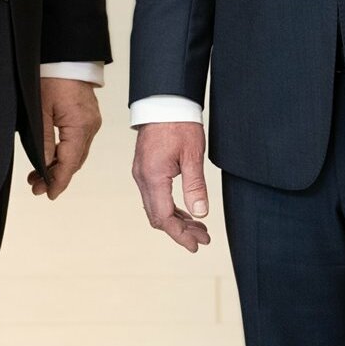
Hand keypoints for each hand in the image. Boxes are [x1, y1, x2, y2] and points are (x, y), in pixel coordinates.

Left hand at [29, 78, 101, 199]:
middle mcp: (91, 126)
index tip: (47, 194)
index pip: (70, 163)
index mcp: (80, 126)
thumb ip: (43, 141)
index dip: (58, 182)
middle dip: (56, 176)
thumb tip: (43, 167)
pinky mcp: (89, 116)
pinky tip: (52, 157)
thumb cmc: (53, 76)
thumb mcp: (41, 110)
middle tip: (36, 187)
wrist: (67, 56)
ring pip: (77, 153)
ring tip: (39, 175)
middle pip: (75, 161)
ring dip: (60, 165)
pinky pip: (79, 141)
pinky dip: (66, 152)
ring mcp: (92, 121)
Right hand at [132, 122, 212, 252]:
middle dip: (180, 231)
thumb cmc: (179, 123)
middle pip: (157, 216)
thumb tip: (200, 214)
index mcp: (153, 176)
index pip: (164, 217)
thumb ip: (195, 186)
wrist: (163, 100)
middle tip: (203, 238)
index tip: (196, 245)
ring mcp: (142, 173)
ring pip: (155, 207)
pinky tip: (186, 211)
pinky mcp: (145, 168)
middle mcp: (142, 177)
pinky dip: (170, 207)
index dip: (180, 235)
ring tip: (199, 228)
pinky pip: (154, 196)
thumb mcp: (192, 155)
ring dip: (176, 220)